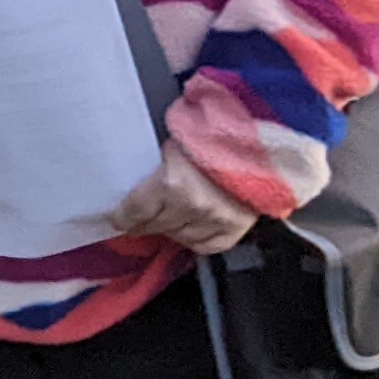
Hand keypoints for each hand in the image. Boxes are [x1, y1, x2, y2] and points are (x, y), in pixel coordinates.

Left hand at [111, 145, 260, 255]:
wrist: (262, 138)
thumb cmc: (212, 132)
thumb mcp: (174, 140)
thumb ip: (157, 164)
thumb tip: (134, 182)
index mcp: (171, 184)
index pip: (136, 211)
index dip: (122, 216)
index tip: (116, 218)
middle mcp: (193, 207)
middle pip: (156, 225)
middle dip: (144, 222)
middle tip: (138, 219)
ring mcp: (216, 221)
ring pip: (179, 237)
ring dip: (170, 229)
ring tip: (167, 218)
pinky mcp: (236, 229)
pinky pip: (207, 246)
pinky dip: (196, 239)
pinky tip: (191, 227)